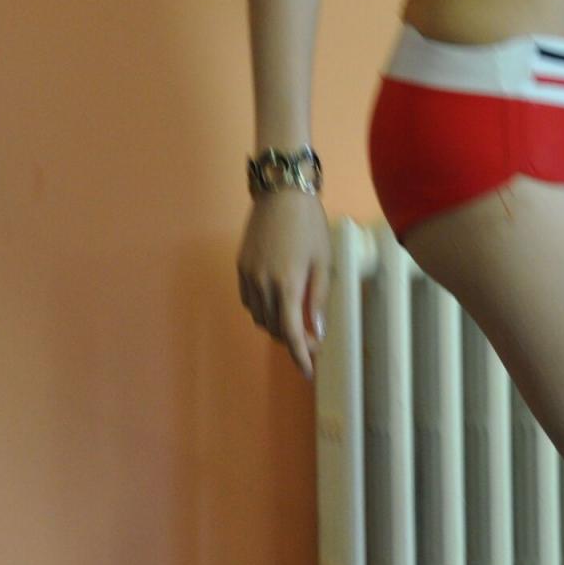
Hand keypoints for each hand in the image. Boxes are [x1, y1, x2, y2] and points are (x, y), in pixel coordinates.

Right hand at [237, 190, 332, 380]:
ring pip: (260, 317)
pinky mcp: (241, 267)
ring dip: (278, 327)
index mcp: (286, 284)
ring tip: (297, 323)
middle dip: (293, 341)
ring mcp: (248, 275)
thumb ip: (317, 299)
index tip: (309, 371)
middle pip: (275, 328)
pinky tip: (278, 305)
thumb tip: (316, 331)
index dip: (300, 356)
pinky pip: (249, 301)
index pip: (291, 333)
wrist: (281, 193)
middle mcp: (263, 284)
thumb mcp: (323, 262)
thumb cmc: (309, 225)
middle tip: (313, 342)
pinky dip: (263, 311)